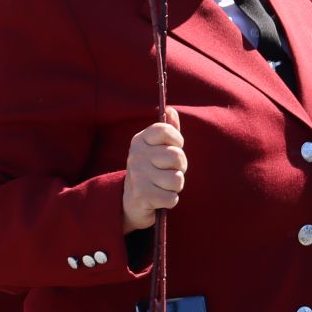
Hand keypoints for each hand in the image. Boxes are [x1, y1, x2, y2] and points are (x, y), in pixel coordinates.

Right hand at [122, 106, 184, 231]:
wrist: (131, 201)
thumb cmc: (151, 171)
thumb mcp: (157, 149)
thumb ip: (167, 130)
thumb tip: (171, 110)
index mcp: (140, 140)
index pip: (165, 130)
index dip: (177, 141)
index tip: (174, 148)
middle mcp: (136, 155)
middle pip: (176, 156)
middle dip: (180, 168)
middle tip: (169, 172)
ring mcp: (138, 175)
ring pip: (177, 179)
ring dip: (175, 187)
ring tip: (164, 186)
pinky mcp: (142, 196)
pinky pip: (172, 198)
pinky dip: (170, 200)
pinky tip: (159, 199)